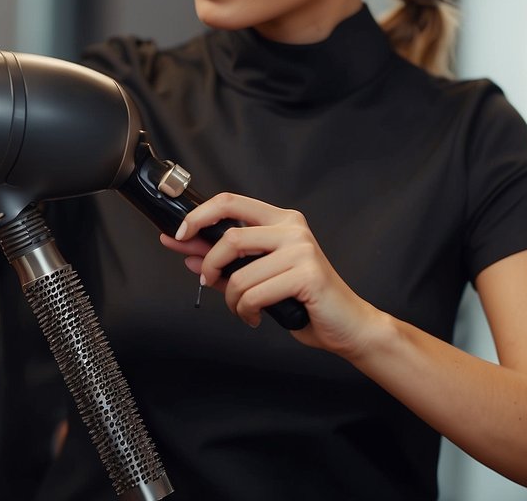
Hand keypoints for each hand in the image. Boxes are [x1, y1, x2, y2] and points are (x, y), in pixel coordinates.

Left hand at [159, 193, 384, 356]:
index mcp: (281, 220)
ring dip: (232, 300)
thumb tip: (188, 255)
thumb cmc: (304, 300)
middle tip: (207, 282)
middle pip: (230, 237)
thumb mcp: (259, 278)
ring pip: (240, 274)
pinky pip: (256, 294)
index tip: (179, 234)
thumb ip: (226, 264)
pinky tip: (255, 317)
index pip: (230, 201)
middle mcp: (292, 228)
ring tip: (243, 309)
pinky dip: (246, 311)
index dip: (199, 215)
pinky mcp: (307, 274)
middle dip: (209, 264)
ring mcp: (301, 249)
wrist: (347, 325)